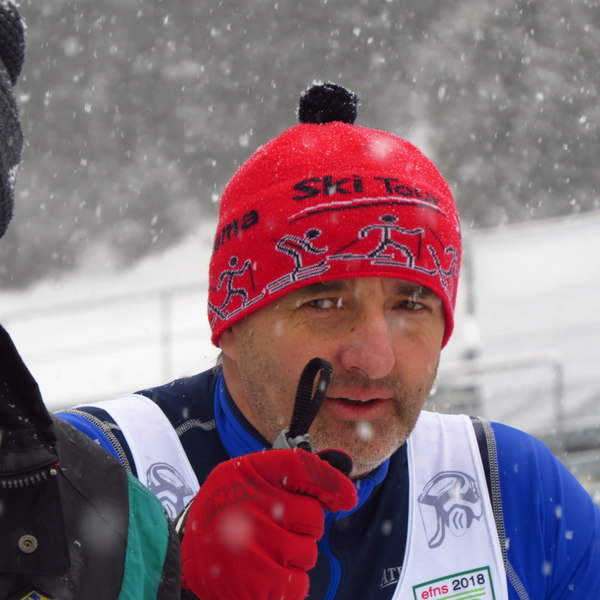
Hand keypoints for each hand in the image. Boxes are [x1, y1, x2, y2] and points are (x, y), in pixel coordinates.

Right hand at [180, 448, 357, 599]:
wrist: (181, 557)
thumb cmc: (227, 514)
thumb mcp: (248, 480)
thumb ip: (292, 473)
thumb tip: (344, 462)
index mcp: (247, 471)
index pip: (300, 466)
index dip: (330, 480)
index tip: (347, 497)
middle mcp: (250, 502)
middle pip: (312, 516)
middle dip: (304, 528)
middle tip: (276, 530)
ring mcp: (252, 542)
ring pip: (307, 552)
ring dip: (294, 558)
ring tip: (263, 554)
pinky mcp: (256, 579)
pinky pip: (299, 583)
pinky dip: (288, 584)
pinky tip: (264, 576)